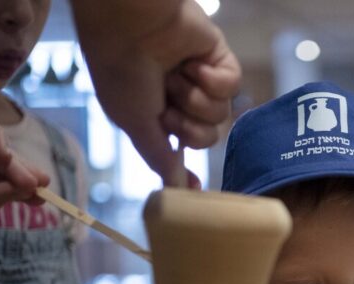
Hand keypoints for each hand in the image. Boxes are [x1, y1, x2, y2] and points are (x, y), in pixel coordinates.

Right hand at [75, 0, 240, 186]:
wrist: (130, 24)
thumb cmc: (122, 71)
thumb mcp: (135, 123)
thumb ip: (159, 157)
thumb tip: (176, 188)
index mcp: (155, 113)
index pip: (182, 147)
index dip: (188, 166)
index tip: (196, 187)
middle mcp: (180, 97)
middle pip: (207, 137)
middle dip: (187, 126)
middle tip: (166, 106)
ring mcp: (201, 77)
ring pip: (221, 114)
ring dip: (194, 98)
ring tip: (174, 76)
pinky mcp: (218, 57)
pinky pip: (232, 85)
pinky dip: (211, 78)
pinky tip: (192, 63)